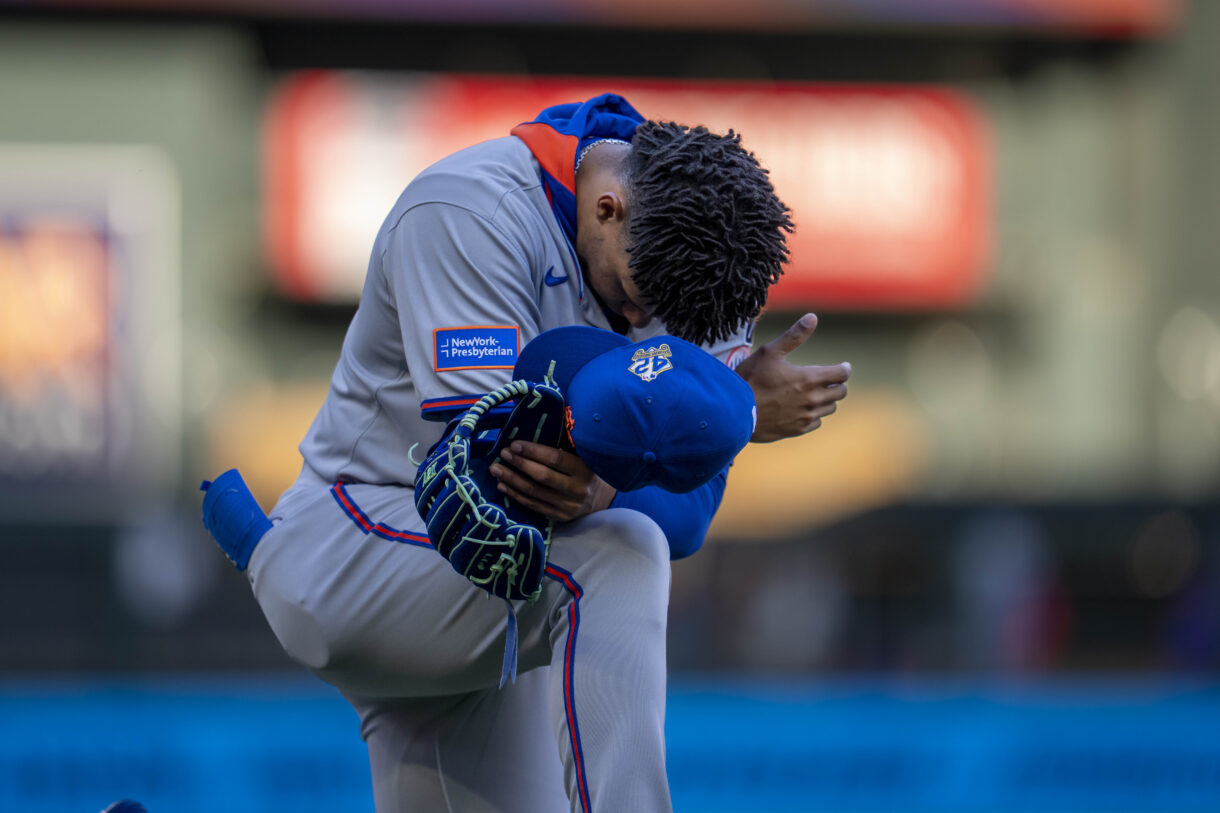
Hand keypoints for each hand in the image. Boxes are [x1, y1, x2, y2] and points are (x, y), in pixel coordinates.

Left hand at [489, 441, 616, 521]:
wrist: (604, 500)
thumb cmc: (589, 470)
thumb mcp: (584, 456)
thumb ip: (566, 445)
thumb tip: (537, 427)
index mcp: (584, 469)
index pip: (555, 459)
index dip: (533, 451)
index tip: (515, 444)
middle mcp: (577, 489)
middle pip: (542, 476)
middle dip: (519, 464)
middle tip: (503, 454)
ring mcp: (568, 506)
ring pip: (535, 492)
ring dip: (512, 480)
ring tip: (496, 469)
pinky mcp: (560, 517)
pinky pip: (534, 505)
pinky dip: (516, 495)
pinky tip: (503, 486)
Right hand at [734, 313, 850, 442]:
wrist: (735, 411)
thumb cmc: (751, 378)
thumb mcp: (770, 351)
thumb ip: (794, 335)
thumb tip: (812, 317)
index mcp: (809, 379)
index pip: (842, 375)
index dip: (844, 368)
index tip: (843, 366)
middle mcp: (812, 399)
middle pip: (841, 392)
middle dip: (838, 384)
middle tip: (830, 379)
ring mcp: (806, 416)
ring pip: (830, 408)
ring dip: (827, 399)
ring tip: (816, 393)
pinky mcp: (798, 429)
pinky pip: (817, 422)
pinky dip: (815, 414)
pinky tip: (804, 408)